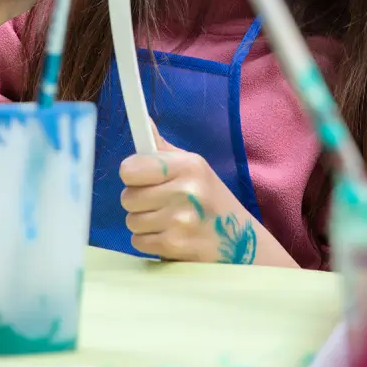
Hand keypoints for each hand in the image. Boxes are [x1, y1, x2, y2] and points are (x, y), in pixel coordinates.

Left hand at [120, 137, 261, 264]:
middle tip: (159, 202)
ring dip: (144, 223)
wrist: (238, 239)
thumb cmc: (209, 197)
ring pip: (131, 221)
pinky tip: (169, 236)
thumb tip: (142, 120)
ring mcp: (180, 221)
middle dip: (139, 201)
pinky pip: (139, 242)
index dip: (132, 174)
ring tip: (166, 220)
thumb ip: (162, 149)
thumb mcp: (193, 166)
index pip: (131, 169)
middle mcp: (185, 191)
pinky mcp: (175, 246)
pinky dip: (150, 241)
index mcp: (188, 165)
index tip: (141, 177)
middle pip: (128, 197)